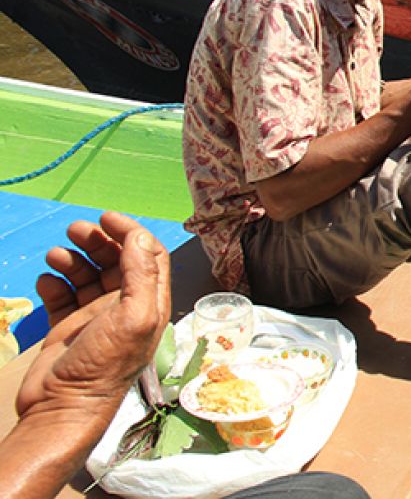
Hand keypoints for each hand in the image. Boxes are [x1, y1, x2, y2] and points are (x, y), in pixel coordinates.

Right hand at [17, 213, 169, 425]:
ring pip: (87, 275)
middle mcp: (124, 308)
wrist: (62, 407)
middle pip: (116, 261)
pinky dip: (54, 283)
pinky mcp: (67, 328)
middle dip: (98, 241)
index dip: (132, 233)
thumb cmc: (104, 366)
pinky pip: (62, 296)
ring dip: (73, 258)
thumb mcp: (133, 317)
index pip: (149, 256)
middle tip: (75, 229)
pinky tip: (46, 281)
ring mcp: (95, 318)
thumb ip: (141, 275)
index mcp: (149, 304)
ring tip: (56, 253)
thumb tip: (141, 236)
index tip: (107, 218)